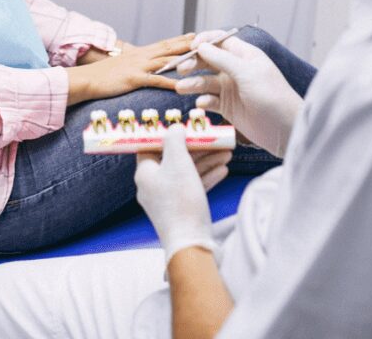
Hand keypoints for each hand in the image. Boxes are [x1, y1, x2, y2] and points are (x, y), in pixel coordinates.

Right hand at [66, 34, 193, 105]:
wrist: (86, 79)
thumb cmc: (102, 76)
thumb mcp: (122, 66)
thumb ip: (135, 66)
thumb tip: (144, 69)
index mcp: (139, 53)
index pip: (164, 44)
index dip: (180, 39)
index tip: (195, 35)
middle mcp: (141, 56)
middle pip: (169, 48)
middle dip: (188, 44)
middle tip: (206, 40)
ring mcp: (138, 66)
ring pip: (166, 60)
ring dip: (184, 58)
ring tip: (201, 57)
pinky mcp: (134, 78)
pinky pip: (155, 79)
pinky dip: (170, 82)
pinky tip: (181, 85)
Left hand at [135, 124, 218, 264]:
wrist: (191, 243)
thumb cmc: (181, 201)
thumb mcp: (178, 162)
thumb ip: (175, 140)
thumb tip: (174, 128)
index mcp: (145, 173)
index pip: (152, 147)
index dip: (169, 136)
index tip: (186, 130)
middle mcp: (152, 185)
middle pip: (173, 159)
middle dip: (197, 149)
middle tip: (214, 141)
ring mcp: (166, 199)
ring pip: (186, 173)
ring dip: (206, 162)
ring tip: (227, 154)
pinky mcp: (179, 210)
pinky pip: (191, 187)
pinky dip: (206, 177)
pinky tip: (223, 170)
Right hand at [175, 35, 301, 157]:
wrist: (285, 130)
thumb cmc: (273, 96)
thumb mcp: (247, 73)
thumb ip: (222, 59)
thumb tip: (201, 46)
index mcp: (244, 56)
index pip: (220, 41)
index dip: (204, 42)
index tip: (191, 48)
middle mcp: (235, 70)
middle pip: (208, 60)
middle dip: (193, 63)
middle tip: (181, 69)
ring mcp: (231, 89)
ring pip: (205, 81)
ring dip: (193, 84)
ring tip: (181, 88)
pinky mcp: (228, 107)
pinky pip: (209, 100)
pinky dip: (203, 101)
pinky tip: (202, 104)